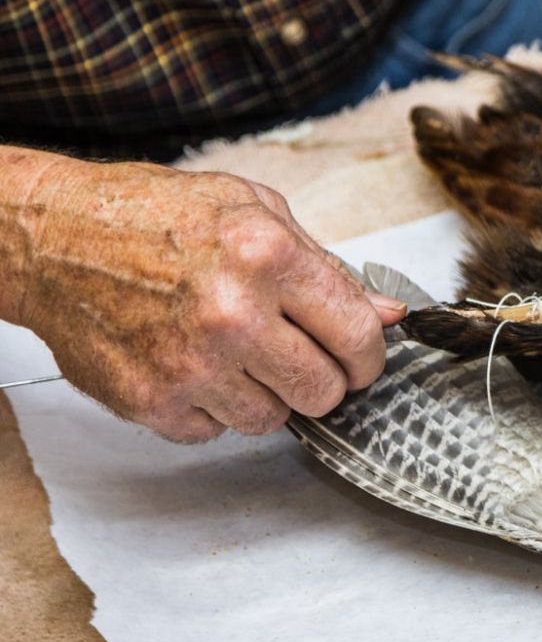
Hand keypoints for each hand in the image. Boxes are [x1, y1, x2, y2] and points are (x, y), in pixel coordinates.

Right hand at [1, 154, 405, 441]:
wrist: (54, 238)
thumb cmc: (155, 216)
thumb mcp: (255, 210)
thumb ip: (327, 267)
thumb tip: (387, 313)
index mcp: (268, 256)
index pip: (358, 334)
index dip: (369, 355)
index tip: (362, 358)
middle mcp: (233, 314)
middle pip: (324, 391)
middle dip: (323, 379)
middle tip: (301, 357)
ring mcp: (191, 365)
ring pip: (274, 419)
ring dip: (266, 393)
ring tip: (236, 351)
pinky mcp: (154, 401)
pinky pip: (216, 431)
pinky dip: (213, 407)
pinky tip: (195, 364)